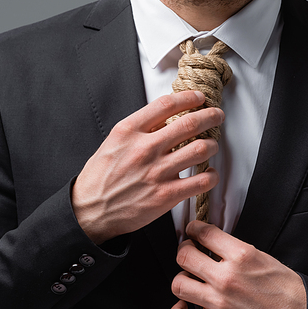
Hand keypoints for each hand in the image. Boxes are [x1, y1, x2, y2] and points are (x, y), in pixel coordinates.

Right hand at [72, 91, 223, 243]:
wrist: (91, 210)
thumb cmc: (102, 175)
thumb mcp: (115, 141)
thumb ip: (140, 127)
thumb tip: (168, 116)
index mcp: (129, 130)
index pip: (167, 104)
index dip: (188, 97)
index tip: (199, 98)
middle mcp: (145, 148)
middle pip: (190, 123)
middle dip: (210, 116)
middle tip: (217, 115)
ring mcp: (157, 172)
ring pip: (200, 149)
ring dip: (212, 145)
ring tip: (211, 145)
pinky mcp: (166, 196)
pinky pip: (201, 181)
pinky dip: (211, 175)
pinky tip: (210, 173)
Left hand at [170, 221, 306, 308]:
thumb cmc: (284, 287)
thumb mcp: (260, 255)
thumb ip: (233, 248)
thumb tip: (211, 242)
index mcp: (240, 255)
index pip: (204, 232)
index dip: (193, 228)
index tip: (192, 230)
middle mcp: (226, 277)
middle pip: (185, 256)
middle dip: (184, 250)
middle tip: (188, 251)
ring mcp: (220, 303)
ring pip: (179, 284)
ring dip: (181, 279)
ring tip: (189, 278)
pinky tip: (185, 305)